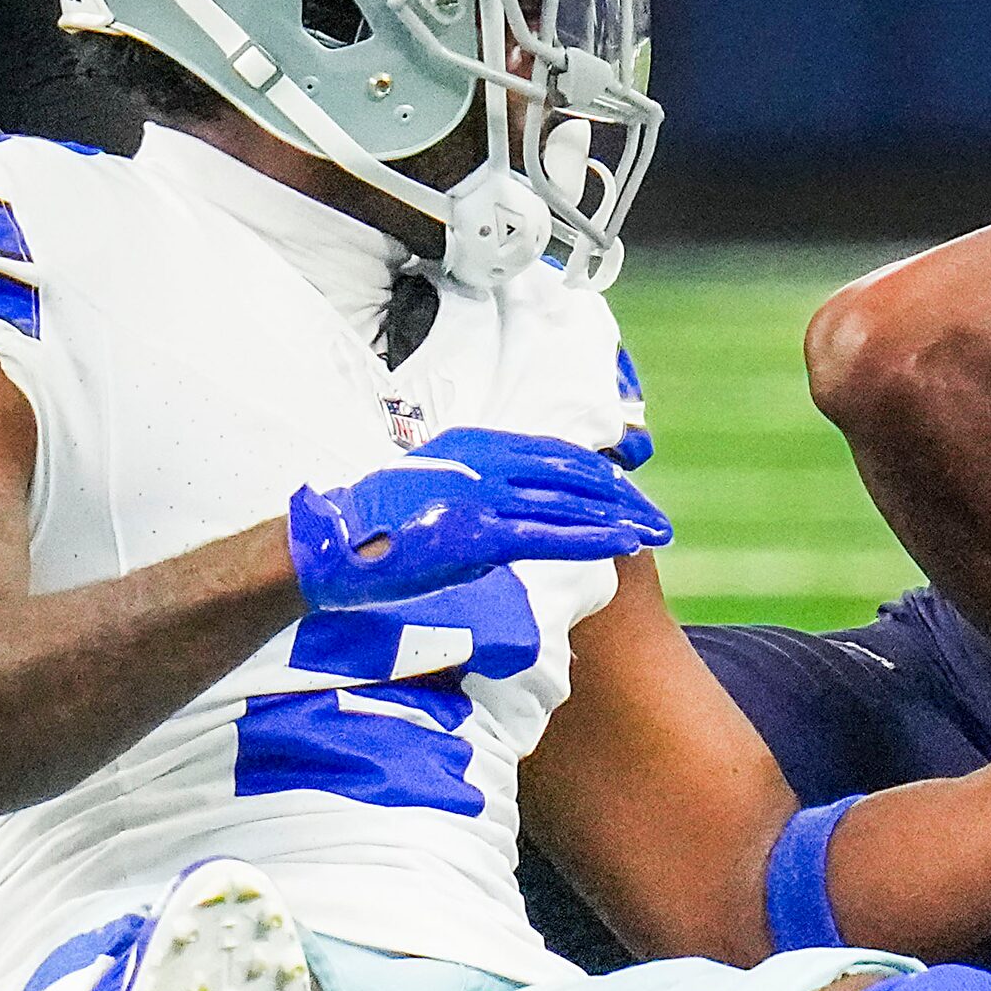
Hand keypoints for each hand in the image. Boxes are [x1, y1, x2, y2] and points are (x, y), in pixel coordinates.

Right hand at [288, 427, 674, 610]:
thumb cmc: (380, 527)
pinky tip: (623, 543)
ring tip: (657, 532)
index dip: (600, 476)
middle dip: (623, 498)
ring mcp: (482, 495)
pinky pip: (548, 535)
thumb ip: (482, 495)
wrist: (331, 544)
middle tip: (659, 520)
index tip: (629, 495)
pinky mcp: (477, 532)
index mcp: (478, 445)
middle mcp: (485, 460)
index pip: (556, 455)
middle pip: (574, 475)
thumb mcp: (439, 493)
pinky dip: (592, 538)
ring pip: (569, 504)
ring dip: (620, 518)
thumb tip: (519, 521)